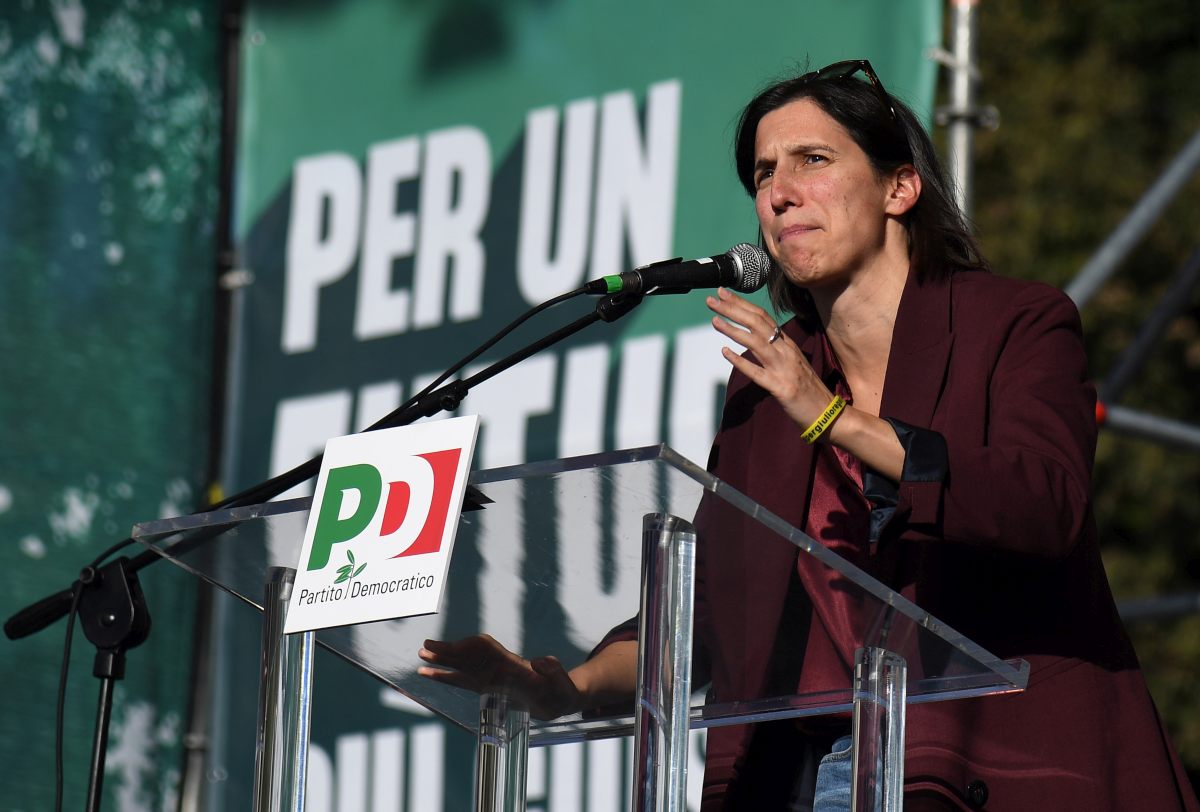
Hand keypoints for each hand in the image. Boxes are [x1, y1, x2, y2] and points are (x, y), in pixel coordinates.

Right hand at [417, 634, 583, 719]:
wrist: (561, 697)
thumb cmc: (562, 690)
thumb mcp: (562, 683)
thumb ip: (554, 671)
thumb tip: (541, 660)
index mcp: (513, 664)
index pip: (487, 650)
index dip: (469, 648)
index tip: (452, 649)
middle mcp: (498, 667)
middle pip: (469, 655)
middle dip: (448, 651)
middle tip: (424, 647)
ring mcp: (491, 676)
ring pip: (462, 666)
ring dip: (443, 662)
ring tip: (421, 657)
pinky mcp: (488, 686)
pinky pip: (463, 680)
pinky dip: (446, 677)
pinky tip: (430, 676)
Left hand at [707, 287, 834, 431]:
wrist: (827, 413)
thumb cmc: (808, 391)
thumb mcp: (793, 364)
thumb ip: (777, 351)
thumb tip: (758, 339)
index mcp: (788, 345)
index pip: (763, 317)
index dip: (742, 304)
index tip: (724, 293)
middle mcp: (786, 352)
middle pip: (757, 323)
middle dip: (733, 309)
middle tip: (712, 299)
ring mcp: (783, 368)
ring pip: (756, 342)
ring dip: (733, 329)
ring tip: (714, 320)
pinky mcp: (780, 388)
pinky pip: (757, 372)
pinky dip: (740, 360)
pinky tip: (725, 352)